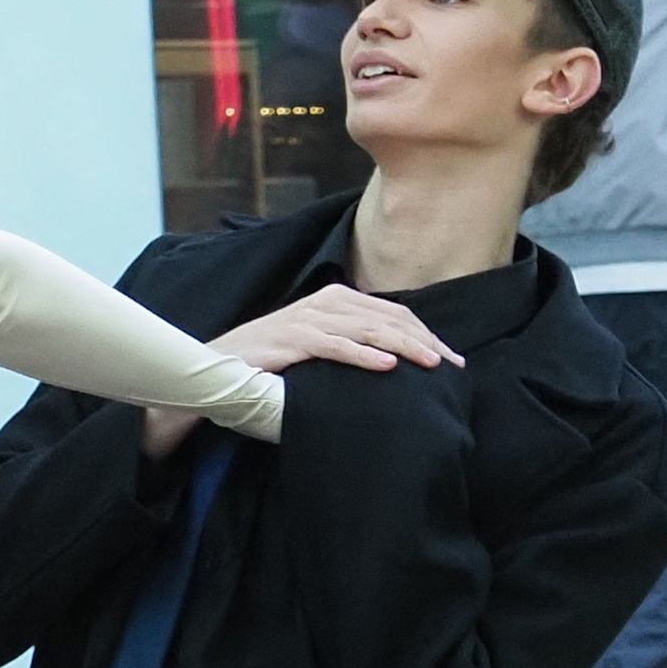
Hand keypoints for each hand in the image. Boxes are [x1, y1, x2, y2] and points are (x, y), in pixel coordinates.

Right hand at [142, 283, 460, 457]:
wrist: (214, 367)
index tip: (450, 358)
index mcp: (334, 300)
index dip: (424, 333)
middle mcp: (324, 302)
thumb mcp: (314, 347)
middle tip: (452, 365)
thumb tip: (388, 361)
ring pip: (368, 328)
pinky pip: (335, 345)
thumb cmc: (267, 363)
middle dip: (424, 340)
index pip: (391, 312)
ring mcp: (307, 318)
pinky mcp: (291, 339)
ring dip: (404, 346)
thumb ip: (346, 344)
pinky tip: (387, 366)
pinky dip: (363, 354)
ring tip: (431, 364)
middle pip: (388, 318)